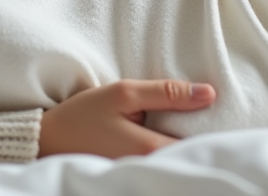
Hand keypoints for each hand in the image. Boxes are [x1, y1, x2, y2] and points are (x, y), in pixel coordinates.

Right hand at [38, 79, 215, 158]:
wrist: (48, 140)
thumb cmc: (83, 115)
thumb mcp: (124, 93)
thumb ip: (167, 92)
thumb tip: (209, 94)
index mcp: (150, 150)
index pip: (198, 144)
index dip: (213, 128)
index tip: (220, 113)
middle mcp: (149, 169)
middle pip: (191, 155)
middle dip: (202, 137)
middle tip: (209, 116)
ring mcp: (140, 175)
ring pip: (177, 161)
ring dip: (187, 144)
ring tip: (193, 123)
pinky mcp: (133, 175)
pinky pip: (163, 164)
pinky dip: (171, 151)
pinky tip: (171, 136)